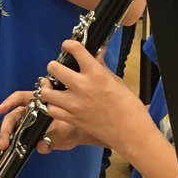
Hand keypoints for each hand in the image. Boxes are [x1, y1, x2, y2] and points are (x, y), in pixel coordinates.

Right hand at [0, 88, 94, 157]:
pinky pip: (13, 140)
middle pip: (12, 118)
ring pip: (10, 130)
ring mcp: (25, 124)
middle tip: (3, 144)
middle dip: (5, 131)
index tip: (1, 109)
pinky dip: (3, 146)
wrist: (77, 133)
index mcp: (37, 103)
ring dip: (0, 140)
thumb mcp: (65, 131)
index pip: (20, 98)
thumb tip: (41, 145)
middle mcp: (28, 112)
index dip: (9, 102)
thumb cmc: (72, 124)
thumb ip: (53, 138)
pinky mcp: (25, 136)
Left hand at [32, 39, 152, 154]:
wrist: (131, 133)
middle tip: (60, 69)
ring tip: (53, 87)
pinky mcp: (71, 119)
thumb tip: (97, 51)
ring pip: (46, 91)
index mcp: (96, 73)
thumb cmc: (129, 106)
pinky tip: (58, 104)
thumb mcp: (116, 81)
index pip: (75, 49)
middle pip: (53, 67)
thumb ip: (101, 66)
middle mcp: (82, 86)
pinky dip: (52, 106)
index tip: (68, 47)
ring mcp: (74, 104)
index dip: (68, 44)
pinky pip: (51, 110)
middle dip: (55, 66)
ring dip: (48, 87)